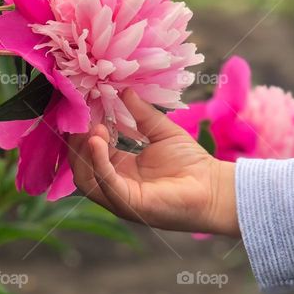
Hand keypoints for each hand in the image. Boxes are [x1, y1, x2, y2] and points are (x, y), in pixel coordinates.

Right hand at [67, 91, 239, 236]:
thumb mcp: (162, 131)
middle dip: (77, 141)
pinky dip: (98, 160)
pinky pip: (105, 182)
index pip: (90, 152)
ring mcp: (119, 197)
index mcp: (120, 170)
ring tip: (92, 127)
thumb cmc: (192, 163)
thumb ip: (142, 113)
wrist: (216, 188)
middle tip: (82, 117)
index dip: (84, 131)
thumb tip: (124, 90)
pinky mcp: (129, 204)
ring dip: (83, 151)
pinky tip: (98, 139)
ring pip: (85, 177)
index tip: (85, 108)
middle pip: (80, 166)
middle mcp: (114, 185)